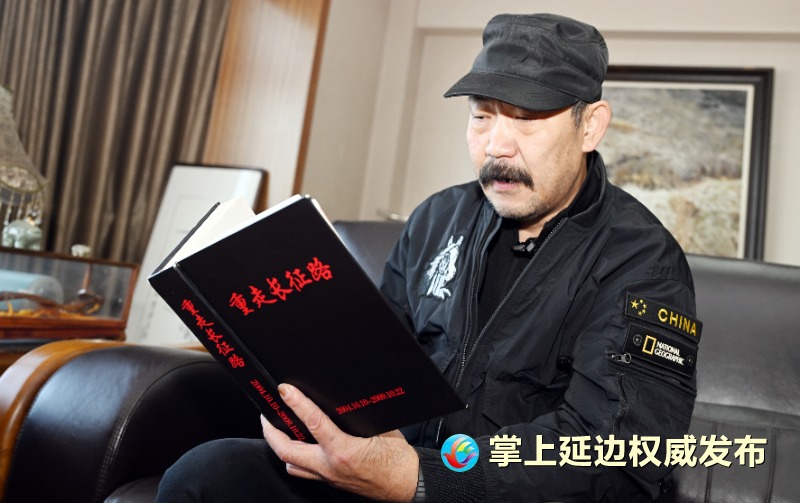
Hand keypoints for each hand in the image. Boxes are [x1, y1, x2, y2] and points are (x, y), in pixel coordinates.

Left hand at [261, 383, 418, 501]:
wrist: (407, 484)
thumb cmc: (398, 460)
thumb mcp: (381, 429)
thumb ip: (358, 416)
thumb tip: (342, 400)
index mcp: (344, 451)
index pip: (312, 423)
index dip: (296, 404)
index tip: (284, 390)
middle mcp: (331, 467)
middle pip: (287, 451)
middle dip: (271, 432)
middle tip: (266, 414)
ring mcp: (329, 477)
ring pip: (291, 465)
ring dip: (281, 448)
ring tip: (278, 431)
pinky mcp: (332, 482)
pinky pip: (305, 472)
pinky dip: (297, 458)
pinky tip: (300, 446)